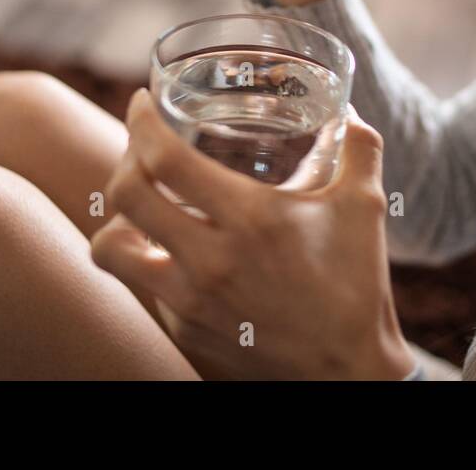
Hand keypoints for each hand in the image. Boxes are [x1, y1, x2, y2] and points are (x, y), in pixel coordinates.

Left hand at [90, 89, 415, 380]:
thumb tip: (349, 113)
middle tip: (140, 146)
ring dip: (118, 217)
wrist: (348, 371)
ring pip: (111, 249)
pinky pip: (145, 284)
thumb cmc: (357, 285)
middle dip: (124, 158)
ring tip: (141, 202)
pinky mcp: (186, 329)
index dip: (142, 123)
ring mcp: (191, 301)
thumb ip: (358, 150)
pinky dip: (152, 258)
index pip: (166, 160)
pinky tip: (179, 248)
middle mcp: (210, 261)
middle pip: (124, 195)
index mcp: (251, 220)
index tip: (142, 104)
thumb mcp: (365, 207)